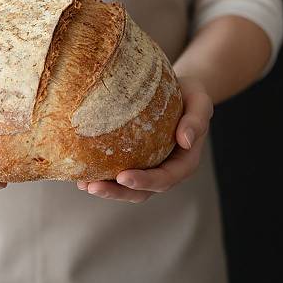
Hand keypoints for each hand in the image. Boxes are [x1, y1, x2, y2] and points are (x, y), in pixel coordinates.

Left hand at [76, 75, 212, 202]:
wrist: (182, 90)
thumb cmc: (192, 95)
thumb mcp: (200, 102)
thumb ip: (196, 121)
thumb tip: (186, 141)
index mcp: (183, 162)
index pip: (165, 178)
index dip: (144, 181)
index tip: (123, 177)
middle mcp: (165, 169)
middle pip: (142, 190)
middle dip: (118, 192)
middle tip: (93, 187)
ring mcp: (149, 166)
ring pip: (128, 187)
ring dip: (106, 189)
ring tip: (83, 185)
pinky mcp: (136, 159)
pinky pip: (118, 171)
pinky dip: (102, 174)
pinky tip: (82, 173)